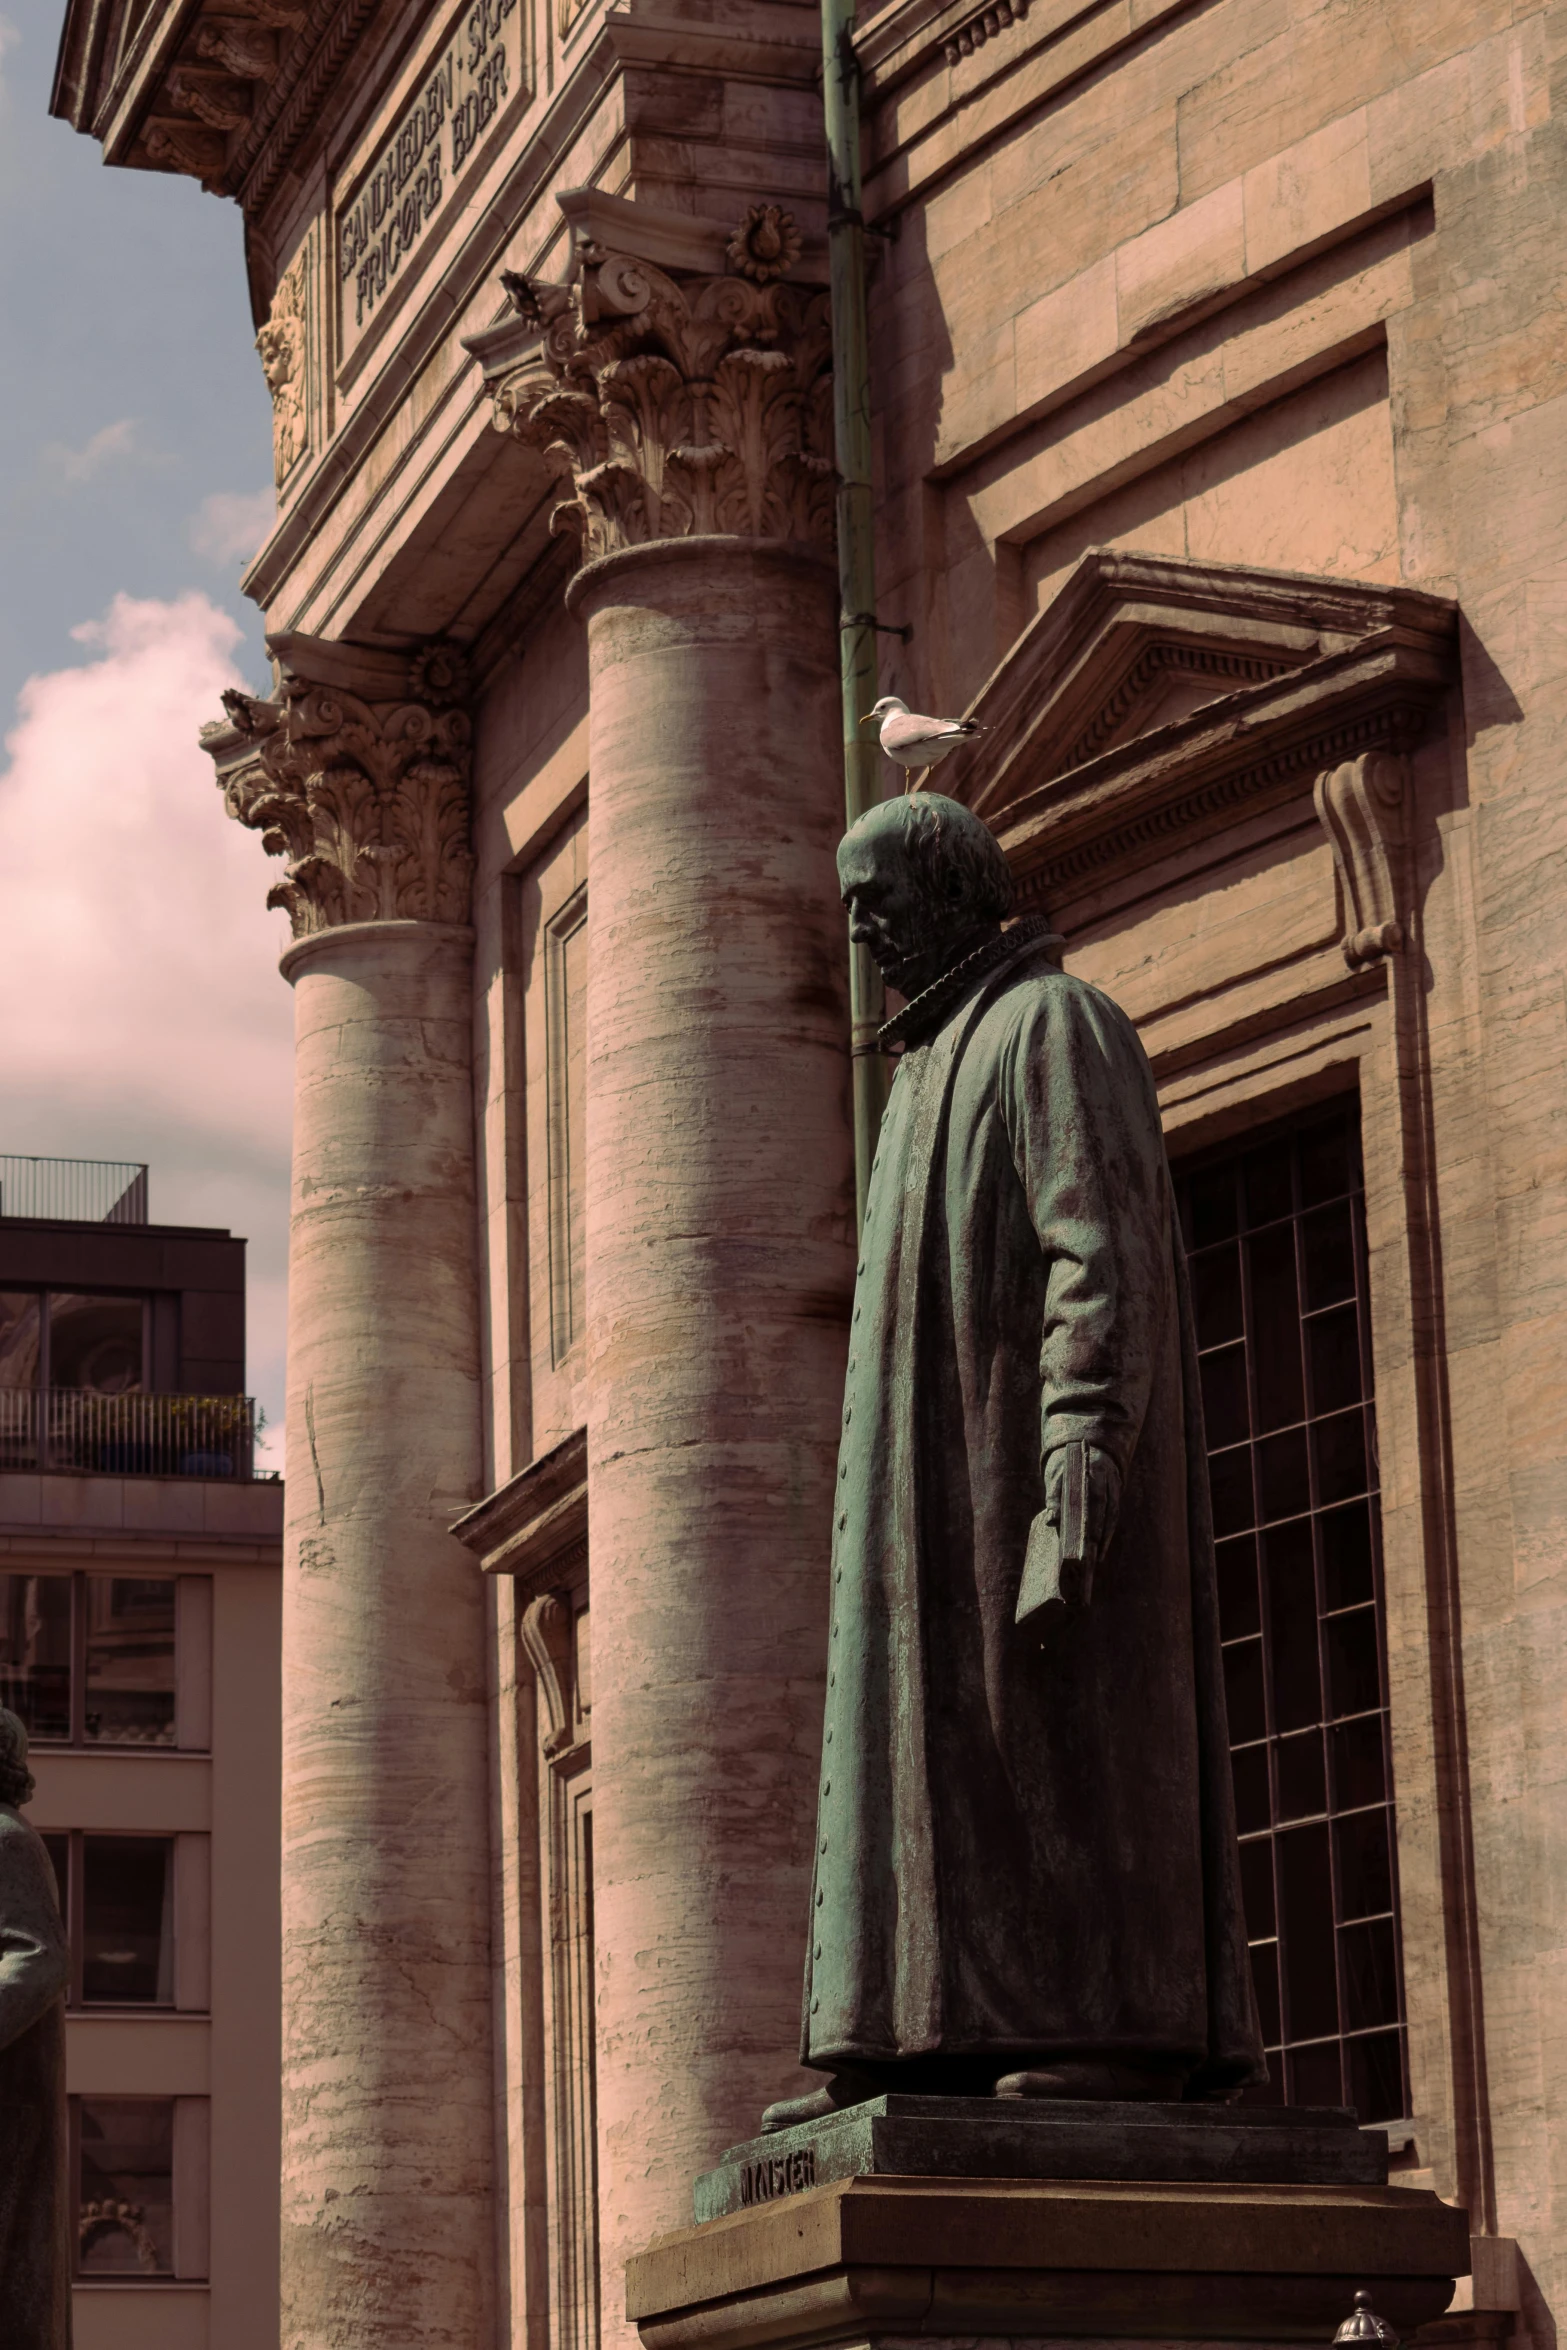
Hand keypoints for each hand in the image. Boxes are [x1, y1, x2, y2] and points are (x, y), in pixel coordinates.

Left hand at [1016, 1443, 1120, 1630]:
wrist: (1091, 1442)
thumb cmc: (1068, 1464)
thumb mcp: (1057, 1476)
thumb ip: (1054, 1496)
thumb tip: (1051, 1520)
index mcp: (1091, 1479)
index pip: (1091, 1509)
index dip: (1089, 1532)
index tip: (1082, 1552)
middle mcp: (1107, 1487)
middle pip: (1101, 1521)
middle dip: (1094, 1545)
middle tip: (1085, 1569)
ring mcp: (1114, 1493)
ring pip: (1109, 1523)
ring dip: (1101, 1545)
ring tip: (1091, 1567)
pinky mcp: (1115, 1498)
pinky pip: (1111, 1521)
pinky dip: (1105, 1537)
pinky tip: (1097, 1554)